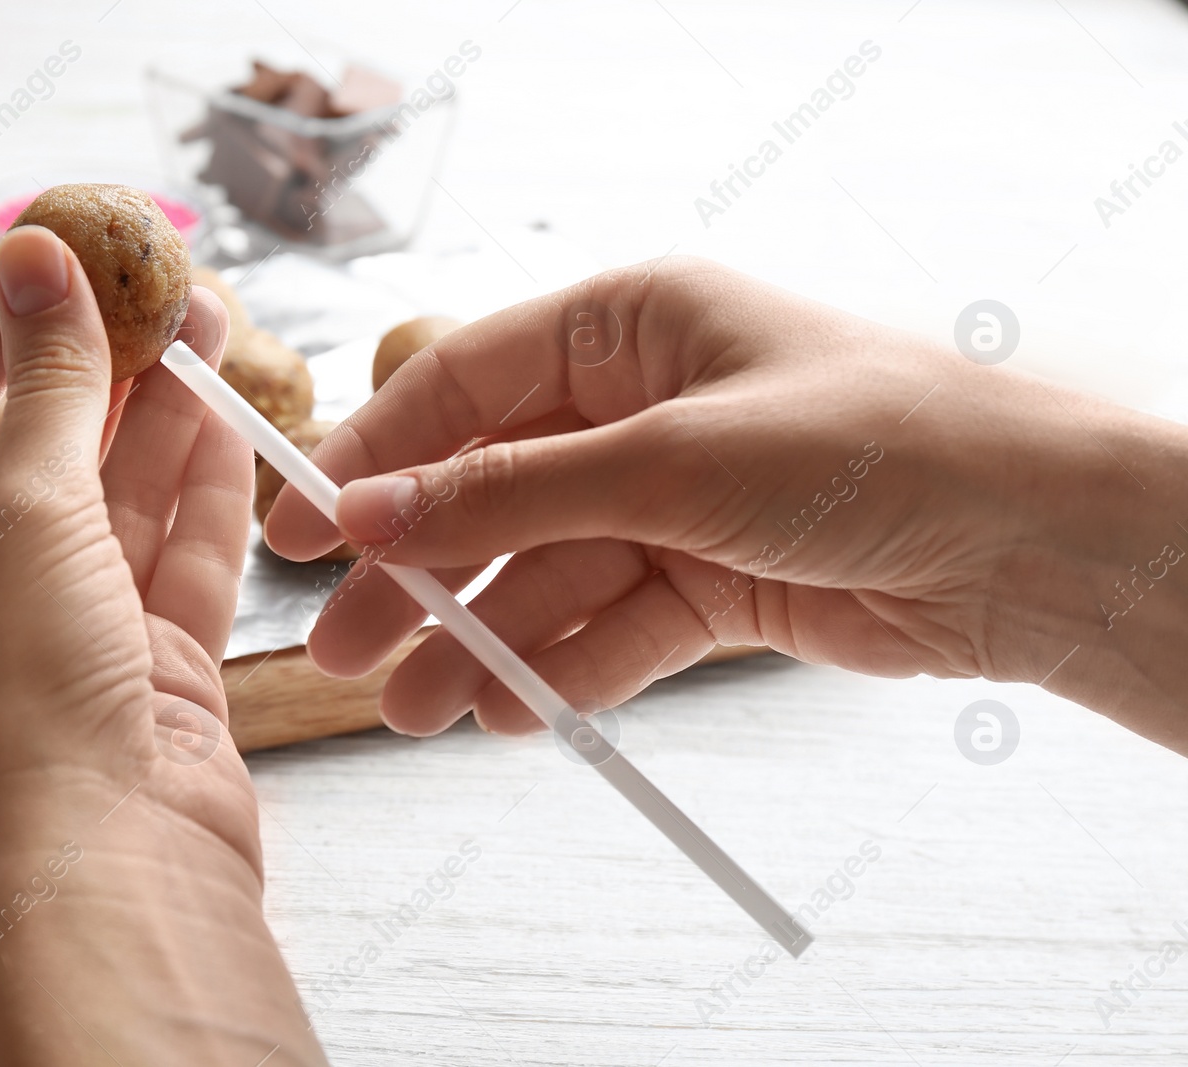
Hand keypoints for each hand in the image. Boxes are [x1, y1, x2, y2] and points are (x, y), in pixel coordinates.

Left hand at [0, 225, 323, 1065]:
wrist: (117, 875)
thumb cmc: (26, 714)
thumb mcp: (23, 523)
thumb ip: (46, 393)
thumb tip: (34, 262)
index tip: (37, 273)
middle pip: (39, 463)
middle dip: (93, 376)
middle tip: (145, 287)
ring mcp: (82, 641)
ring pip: (127, 504)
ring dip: (164, 416)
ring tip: (206, 322)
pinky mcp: (165, 669)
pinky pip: (187, 556)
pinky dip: (211, 487)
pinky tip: (233, 414)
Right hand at [265, 258, 1187, 752]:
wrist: (1027, 542)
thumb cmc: (868, 444)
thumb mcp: (666, 457)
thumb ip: (510, 490)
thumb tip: (371, 512)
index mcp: (625, 325)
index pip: (461, 385)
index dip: (373, 457)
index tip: (302, 529)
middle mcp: (640, 406)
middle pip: (490, 491)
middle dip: (417, 573)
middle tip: (344, 649)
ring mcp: (672, 498)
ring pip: (543, 572)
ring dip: (480, 641)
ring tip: (416, 711)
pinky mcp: (709, 581)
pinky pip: (608, 627)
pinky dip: (560, 669)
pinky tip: (510, 713)